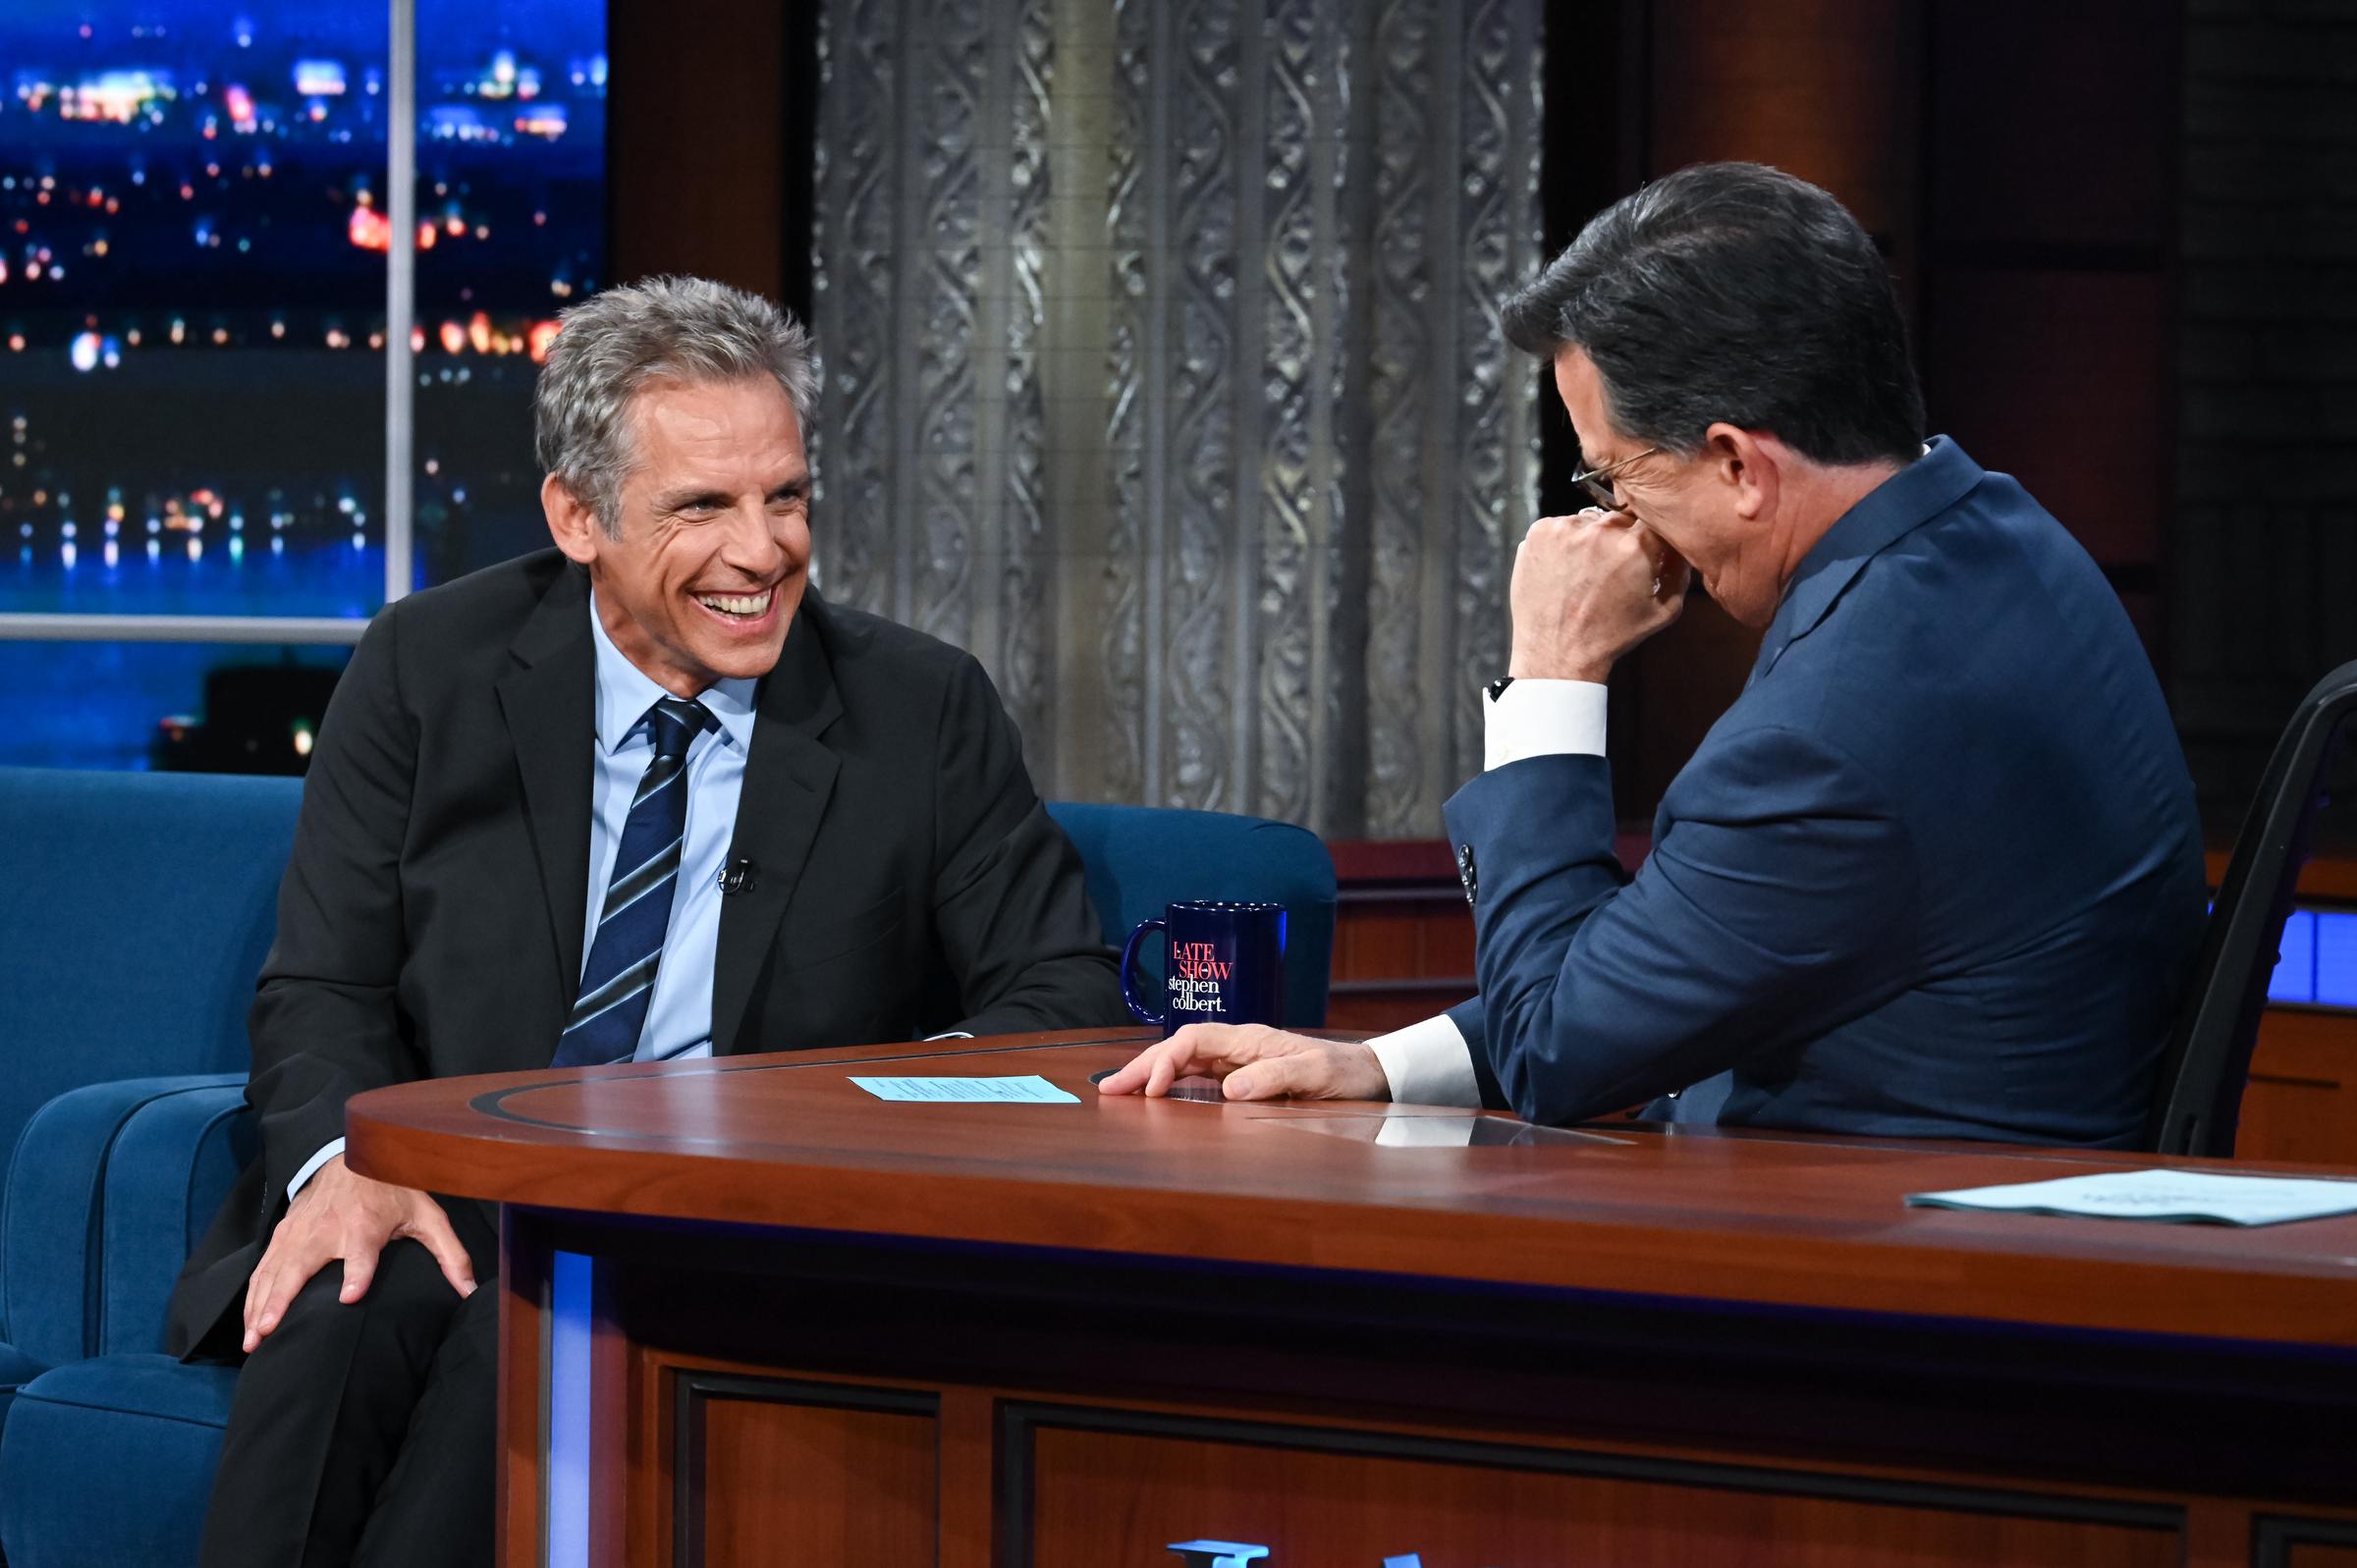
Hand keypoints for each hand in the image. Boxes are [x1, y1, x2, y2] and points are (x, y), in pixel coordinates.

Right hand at [241, 1155, 475, 1353]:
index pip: (362, 1253)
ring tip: (253, 1339)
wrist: (351, 1154)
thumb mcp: (427, 1214)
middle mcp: (327, 1229)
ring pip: (274, 1272)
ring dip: (260, 1306)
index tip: (350, 1297)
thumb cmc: (392, 1189)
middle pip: (301, 1267)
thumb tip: (470, 1290)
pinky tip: (249, 1321)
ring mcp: (300, 1232)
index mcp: (365, 1225)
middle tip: (268, 1333)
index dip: (358, 1273)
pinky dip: (253, 1295)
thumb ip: (449, 1253)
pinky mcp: (283, 1235)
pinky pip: (263, 1268)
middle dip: (282, 1300)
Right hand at [1095, 1024, 1390, 1101]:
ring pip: (1181, 1061)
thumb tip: (1231, 1088)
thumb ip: (1275, 1079)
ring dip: (1149, 1075)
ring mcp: (1236, 1059)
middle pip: (1178, 1048)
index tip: (1151, 1090)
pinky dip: (1169, 1083)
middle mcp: (1237, 1045)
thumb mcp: (1315, 1076)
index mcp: (1249, 1039)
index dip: (1166, 1061)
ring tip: (1117, 1092)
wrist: (1365, 1073)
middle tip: (1108, 1089)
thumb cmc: (1343, 1072)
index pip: (1193, 1040)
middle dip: (1142, 1067)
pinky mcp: (1239, 1074)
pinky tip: (1153, 1096)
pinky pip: (1195, 1075)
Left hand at [1508, 508, 1691, 681]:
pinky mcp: (1539, 533)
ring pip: (1589, 520)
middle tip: (1611, 568)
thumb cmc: (1610, 636)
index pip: (1653, 518)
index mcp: (1635, 546)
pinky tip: (1565, 569)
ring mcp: (1565, 529)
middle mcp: (1600, 531)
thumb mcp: (1663, 611)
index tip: (1644, 548)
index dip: (1649, 534)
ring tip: (1585, 572)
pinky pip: (1560, 525)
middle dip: (1621, 538)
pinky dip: (1564, 542)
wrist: (1557, 653)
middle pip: (1620, 518)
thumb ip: (1681, 572)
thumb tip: (1682, 546)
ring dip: (1591, 538)